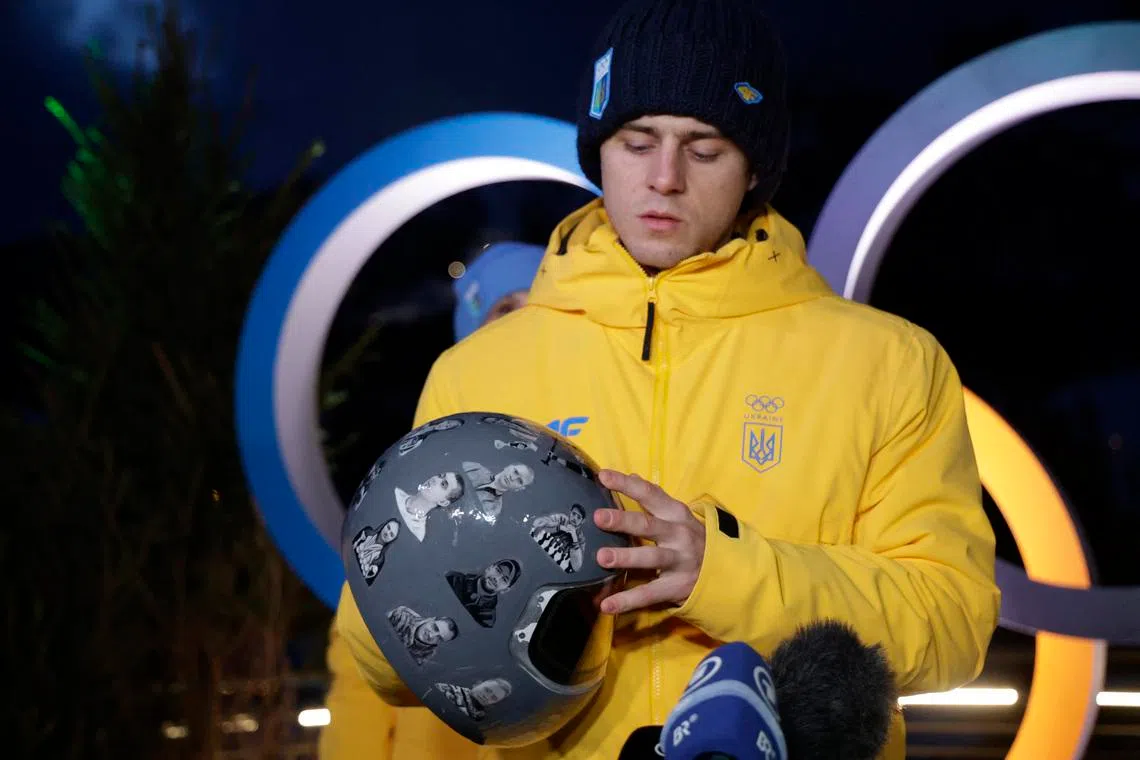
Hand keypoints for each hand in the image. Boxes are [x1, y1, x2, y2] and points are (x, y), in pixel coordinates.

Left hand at [593, 470, 705, 613]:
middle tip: (598, 517)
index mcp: (676, 513)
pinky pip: (649, 593)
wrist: (725, 569)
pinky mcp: (675, 586)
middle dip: (623, 520)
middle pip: (648, 525)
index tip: (603, 476)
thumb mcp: (676, 515)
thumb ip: (653, 499)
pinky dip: (627, 600)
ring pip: (651, 557)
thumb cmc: (691, 538)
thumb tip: (630, 475)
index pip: (650, 494)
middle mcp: (678, 534)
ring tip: (602, 557)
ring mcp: (678, 561)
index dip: (627, 484)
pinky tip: (607, 605)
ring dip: (626, 557)